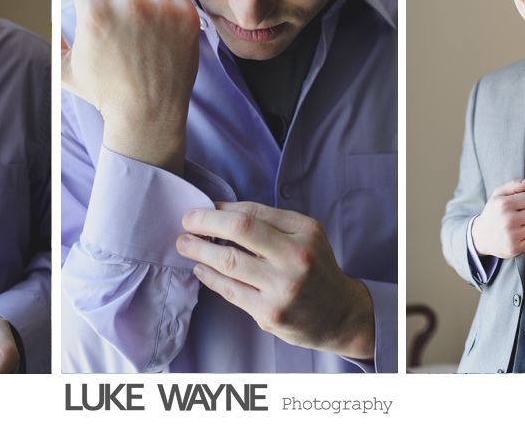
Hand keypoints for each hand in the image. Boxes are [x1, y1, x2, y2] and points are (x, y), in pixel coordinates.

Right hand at [61, 0, 199, 174]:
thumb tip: (51, 21)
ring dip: (139, 2)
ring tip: (139, 35)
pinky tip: (159, 25)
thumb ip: (53, 43)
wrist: (149, 116)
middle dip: (112, 1)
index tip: (94, 7)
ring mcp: (161, 11)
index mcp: (95, 16)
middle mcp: (129, 8)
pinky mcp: (185, 17)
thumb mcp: (67, 72)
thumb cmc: (107, 95)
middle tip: (119, 31)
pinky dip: (165, 2)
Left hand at [176, 202, 374, 359]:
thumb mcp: (306, 237)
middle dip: (205, 222)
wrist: (340, 315)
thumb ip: (270, 223)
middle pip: (240, 229)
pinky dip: (209, 277)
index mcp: (305, 232)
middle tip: (185, 222)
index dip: (222, 209)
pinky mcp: (269, 314)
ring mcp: (282, 288)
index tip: (202, 209)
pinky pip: (229, 290)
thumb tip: (221, 211)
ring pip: (228, 262)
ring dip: (199, 250)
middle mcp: (296, 257)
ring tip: (184, 244)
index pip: (254, 212)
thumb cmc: (315, 269)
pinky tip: (200, 268)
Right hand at [471, 178, 524, 258]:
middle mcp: (508, 219)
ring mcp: (511, 235)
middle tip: (524, 215)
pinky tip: (523, 234)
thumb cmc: (493, 213)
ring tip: (524, 224)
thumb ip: (514, 185)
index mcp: (503, 204)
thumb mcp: (498, 195)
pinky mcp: (515, 248)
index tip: (522, 205)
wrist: (480, 236)